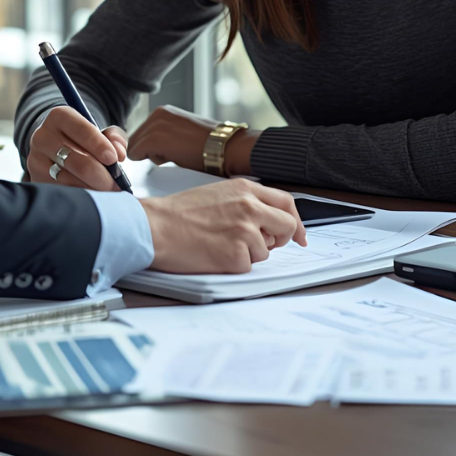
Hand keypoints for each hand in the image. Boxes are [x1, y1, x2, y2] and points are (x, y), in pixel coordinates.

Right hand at [25, 107, 127, 191]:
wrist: (56, 147)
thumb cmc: (83, 139)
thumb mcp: (100, 131)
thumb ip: (115, 137)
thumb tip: (119, 153)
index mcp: (59, 117)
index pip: (81, 130)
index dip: (99, 146)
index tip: (113, 160)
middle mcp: (42, 136)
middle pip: (76, 161)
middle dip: (102, 176)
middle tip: (117, 186)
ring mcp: (35, 160)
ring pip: (69, 181)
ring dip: (93, 190)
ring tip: (108, 192)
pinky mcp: (35, 179)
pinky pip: (61, 193)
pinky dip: (81, 197)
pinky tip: (92, 196)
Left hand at [127, 104, 258, 175]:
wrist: (226, 147)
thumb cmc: (209, 146)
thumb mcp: (182, 132)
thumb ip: (165, 135)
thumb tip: (150, 150)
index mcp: (163, 111)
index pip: (141, 133)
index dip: (150, 148)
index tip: (168, 152)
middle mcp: (157, 113)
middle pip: (135, 140)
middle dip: (147, 152)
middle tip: (173, 155)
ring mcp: (155, 125)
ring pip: (135, 148)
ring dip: (150, 157)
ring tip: (175, 155)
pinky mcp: (154, 139)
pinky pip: (136, 155)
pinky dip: (148, 162)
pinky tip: (172, 158)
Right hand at [140, 180, 306, 273]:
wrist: (156, 227)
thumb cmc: (179, 212)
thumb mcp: (218, 193)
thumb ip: (246, 201)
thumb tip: (267, 219)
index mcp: (245, 189)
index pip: (286, 203)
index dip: (297, 222)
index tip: (299, 235)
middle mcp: (249, 207)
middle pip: (288, 227)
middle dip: (280, 239)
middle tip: (265, 245)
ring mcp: (245, 231)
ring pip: (267, 250)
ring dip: (249, 253)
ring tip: (221, 243)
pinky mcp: (236, 255)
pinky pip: (249, 266)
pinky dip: (234, 264)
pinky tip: (215, 253)